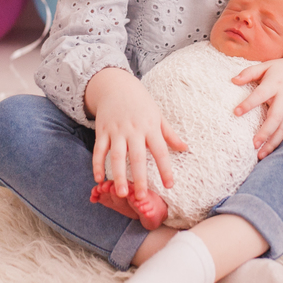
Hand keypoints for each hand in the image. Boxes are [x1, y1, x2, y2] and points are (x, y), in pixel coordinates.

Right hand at [84, 67, 187, 199]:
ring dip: (118, 175)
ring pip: (116, 156)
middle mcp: (133, 130)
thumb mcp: (157, 115)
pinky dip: (97, 165)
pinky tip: (99, 179)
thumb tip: (185, 148)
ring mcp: (116, 131)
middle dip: (140, 178)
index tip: (169, 185)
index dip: (165, 168)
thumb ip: (169, 134)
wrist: (116, 85)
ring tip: (121, 193)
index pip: (160, 151)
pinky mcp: (102, 131)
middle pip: (137, 157)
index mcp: (150, 127)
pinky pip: (99, 150)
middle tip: (142, 196)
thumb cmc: (140, 103)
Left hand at [232, 54, 282, 158]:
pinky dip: (280, 141)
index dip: (249, 104)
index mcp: (275, 84)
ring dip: (272, 142)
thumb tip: (233, 80)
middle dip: (265, 132)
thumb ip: (249, 72)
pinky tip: (270, 150)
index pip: (260, 95)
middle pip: (275, 117)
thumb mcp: (267, 65)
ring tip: (260, 155)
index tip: (236, 112)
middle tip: (253, 144)